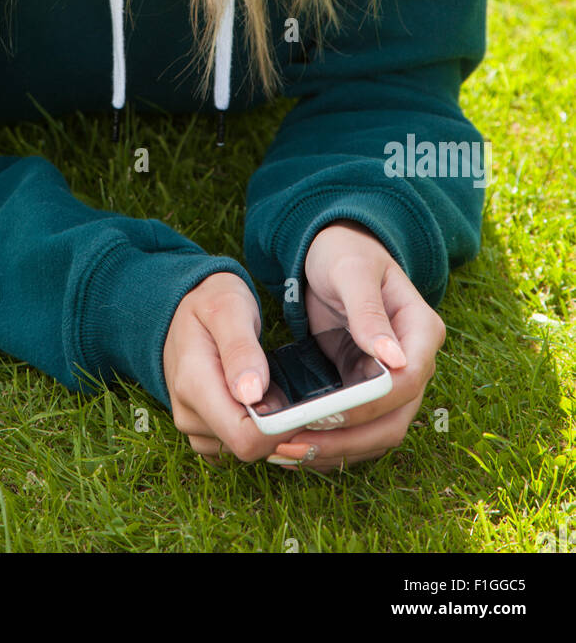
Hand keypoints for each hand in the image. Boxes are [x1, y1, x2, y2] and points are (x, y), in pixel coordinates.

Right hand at [163, 271, 284, 463]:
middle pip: (247, 448)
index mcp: (194, 386)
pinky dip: (255, 431)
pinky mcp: (200, 430)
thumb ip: (241, 349)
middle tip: (289, 388)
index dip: (280, 430)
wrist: (183, 306)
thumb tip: (253, 395)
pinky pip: (234, 446)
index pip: (244, 439)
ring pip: (244, 451)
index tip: (302, 406)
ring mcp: (192, 425)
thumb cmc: (212, 301)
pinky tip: (261, 401)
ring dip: (267, 429)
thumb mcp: (230, 308)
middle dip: (277, 428)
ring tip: (272, 388)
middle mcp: (188, 414)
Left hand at [268, 220, 445, 472]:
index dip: (371, 404)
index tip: (326, 413)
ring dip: (334, 450)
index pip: (408, 381)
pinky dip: (327, 441)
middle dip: (346, 440)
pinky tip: (290, 445)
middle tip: (294, 445)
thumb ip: (368, 311)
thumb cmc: (345, 251)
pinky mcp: (367, 390)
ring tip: (284, 453)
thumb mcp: (351, 271)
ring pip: (375, 434)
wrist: (333, 251)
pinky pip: (355, 429)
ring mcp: (393, 381)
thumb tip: (393, 359)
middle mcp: (414, 362)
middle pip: (394, 420)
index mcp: (421, 330)